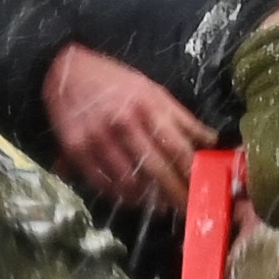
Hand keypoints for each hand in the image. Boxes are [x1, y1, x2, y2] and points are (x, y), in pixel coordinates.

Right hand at [41, 44, 208, 210]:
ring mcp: (98, 138)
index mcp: (147, 106)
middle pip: (156, 168)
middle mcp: (123, 123)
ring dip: (147, 199)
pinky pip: (101, 182)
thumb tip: (211, 141)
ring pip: (128, 181)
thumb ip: (182, 118)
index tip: (202, 187)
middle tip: (186, 209)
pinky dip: (119, 194)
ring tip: (160, 207)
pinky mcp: (76, 149)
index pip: (177, 147)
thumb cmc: (115, 81)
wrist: (67, 69)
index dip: (191, 172)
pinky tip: (132, 198)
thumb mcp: (153, 90)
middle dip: (174, 193)